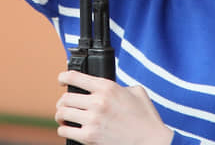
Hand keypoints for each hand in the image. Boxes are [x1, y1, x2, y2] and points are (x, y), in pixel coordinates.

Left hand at [55, 71, 173, 144]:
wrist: (152, 142)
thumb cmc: (146, 119)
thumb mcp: (137, 92)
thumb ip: (120, 86)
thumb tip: (108, 88)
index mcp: (107, 87)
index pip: (75, 77)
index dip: (64, 77)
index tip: (62, 80)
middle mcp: (98, 102)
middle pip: (65, 97)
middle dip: (63, 101)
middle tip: (65, 105)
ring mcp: (93, 120)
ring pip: (62, 113)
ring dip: (61, 115)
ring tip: (64, 117)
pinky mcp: (90, 137)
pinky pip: (65, 130)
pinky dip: (64, 129)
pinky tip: (69, 129)